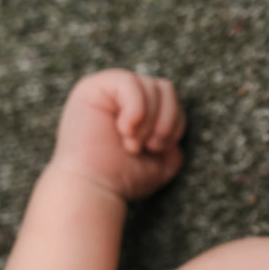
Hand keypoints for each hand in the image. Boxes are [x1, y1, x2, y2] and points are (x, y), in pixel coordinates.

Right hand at [50, 69, 185, 199]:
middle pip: (165, 89)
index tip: (157, 150)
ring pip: (150, 85)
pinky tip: (125, 130)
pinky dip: (135, 108)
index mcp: (139, 108)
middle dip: (164, 121)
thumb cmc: (120, 177)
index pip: (171, 100)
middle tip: (149, 146)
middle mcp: (122, 95)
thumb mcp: (159, 163)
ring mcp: (106, 88)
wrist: (92, 187)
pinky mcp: (92, 87)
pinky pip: (129, 82)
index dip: (174, 124)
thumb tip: (176, 144)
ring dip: (148, 120)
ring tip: (132, 143)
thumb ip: (172, 147)